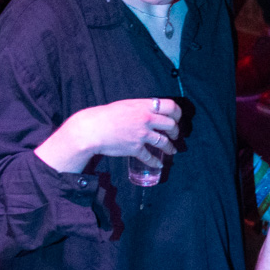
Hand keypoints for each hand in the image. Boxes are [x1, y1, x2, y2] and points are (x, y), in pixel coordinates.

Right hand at [58, 97, 181, 165]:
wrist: (92, 129)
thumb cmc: (105, 116)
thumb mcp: (126, 106)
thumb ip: (140, 109)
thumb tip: (150, 112)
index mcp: (144, 106)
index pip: (171, 106)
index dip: (177, 113)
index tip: (176, 118)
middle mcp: (146, 119)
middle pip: (171, 125)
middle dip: (176, 131)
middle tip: (175, 135)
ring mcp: (142, 134)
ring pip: (164, 142)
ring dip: (170, 147)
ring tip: (172, 151)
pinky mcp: (135, 148)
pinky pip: (150, 157)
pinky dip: (156, 162)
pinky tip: (159, 164)